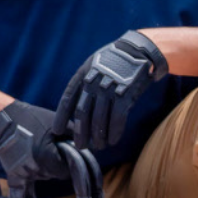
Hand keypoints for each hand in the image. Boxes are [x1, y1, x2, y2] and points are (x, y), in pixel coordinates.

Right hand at [0, 101, 68, 185]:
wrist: (3, 119)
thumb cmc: (31, 118)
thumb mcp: (56, 123)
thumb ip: (75, 135)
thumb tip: (89, 144)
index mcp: (48, 158)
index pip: (67, 171)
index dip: (68, 161)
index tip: (63, 150)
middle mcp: (36, 169)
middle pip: (55, 174)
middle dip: (56, 163)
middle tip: (50, 146)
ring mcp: (23, 173)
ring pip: (42, 176)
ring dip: (44, 167)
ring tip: (37, 149)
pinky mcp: (13, 173)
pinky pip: (24, 188)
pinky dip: (28, 184)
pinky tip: (27, 187)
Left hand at [53, 30, 167, 150]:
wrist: (139, 50)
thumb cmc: (115, 61)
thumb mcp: (93, 65)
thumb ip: (84, 84)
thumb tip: (74, 109)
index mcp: (83, 74)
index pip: (68, 99)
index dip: (61, 117)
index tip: (58, 131)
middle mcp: (93, 81)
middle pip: (82, 113)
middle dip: (80, 132)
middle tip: (80, 146)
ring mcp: (109, 88)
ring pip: (99, 119)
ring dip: (98, 136)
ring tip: (98, 146)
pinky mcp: (125, 94)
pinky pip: (117, 119)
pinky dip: (114, 132)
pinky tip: (112, 141)